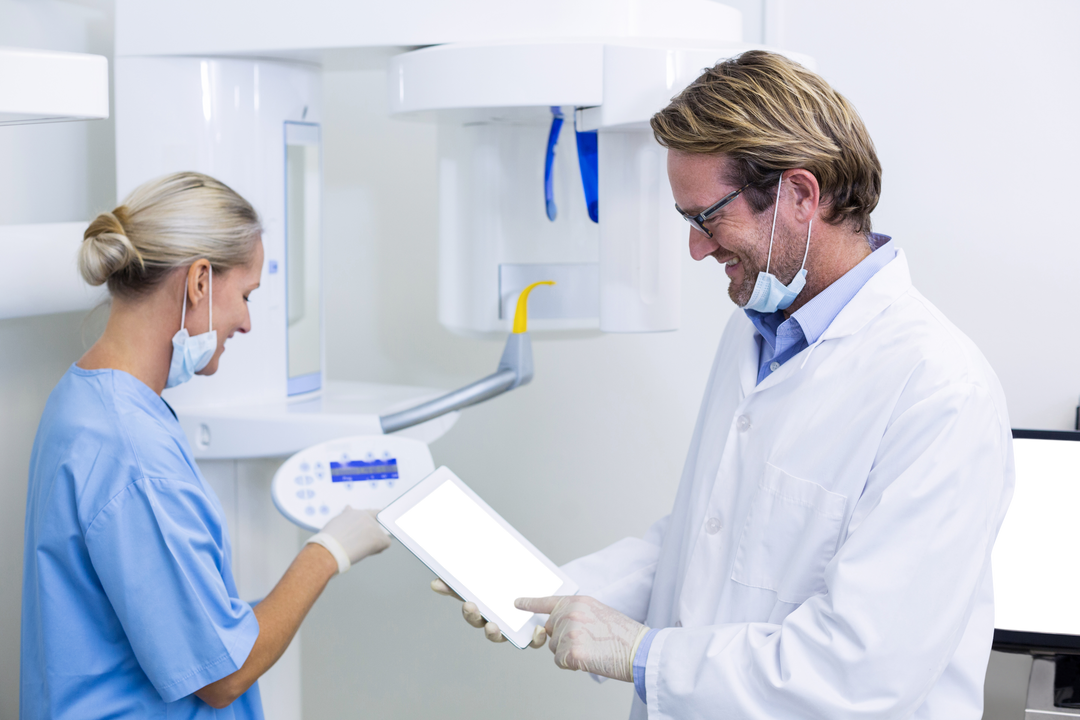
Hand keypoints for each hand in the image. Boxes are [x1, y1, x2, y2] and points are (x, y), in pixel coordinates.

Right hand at [319, 507, 390, 565]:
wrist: (329, 549)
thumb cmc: (328, 539)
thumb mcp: (336, 522)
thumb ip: (346, 516)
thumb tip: (348, 508)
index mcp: (355, 513)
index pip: (371, 512)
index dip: (372, 520)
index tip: (372, 527)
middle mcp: (365, 517)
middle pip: (376, 525)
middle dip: (370, 534)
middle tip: (358, 543)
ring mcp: (373, 527)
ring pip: (379, 535)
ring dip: (372, 542)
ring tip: (358, 549)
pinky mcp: (378, 538)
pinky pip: (385, 543)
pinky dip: (378, 549)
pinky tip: (366, 552)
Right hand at [430, 578, 546, 648]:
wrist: (544, 593)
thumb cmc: (513, 590)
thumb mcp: (490, 583)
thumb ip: (463, 584)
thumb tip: (435, 584)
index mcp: (487, 611)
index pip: (473, 613)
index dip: (469, 611)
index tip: (467, 603)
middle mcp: (498, 623)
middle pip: (483, 625)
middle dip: (476, 618)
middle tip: (472, 608)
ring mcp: (515, 629)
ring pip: (505, 637)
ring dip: (497, 633)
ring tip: (494, 627)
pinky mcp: (533, 633)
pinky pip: (533, 641)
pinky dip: (535, 637)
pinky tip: (538, 628)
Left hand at [513, 594, 648, 681]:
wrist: (639, 649)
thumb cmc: (622, 634)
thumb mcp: (597, 612)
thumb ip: (575, 613)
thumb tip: (558, 624)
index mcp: (577, 601)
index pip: (546, 600)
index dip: (528, 602)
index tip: (515, 601)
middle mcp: (570, 613)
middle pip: (550, 631)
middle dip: (563, 640)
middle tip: (588, 640)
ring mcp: (569, 632)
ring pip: (554, 648)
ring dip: (569, 653)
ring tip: (593, 648)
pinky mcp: (571, 652)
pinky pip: (560, 661)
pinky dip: (573, 664)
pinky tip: (590, 657)